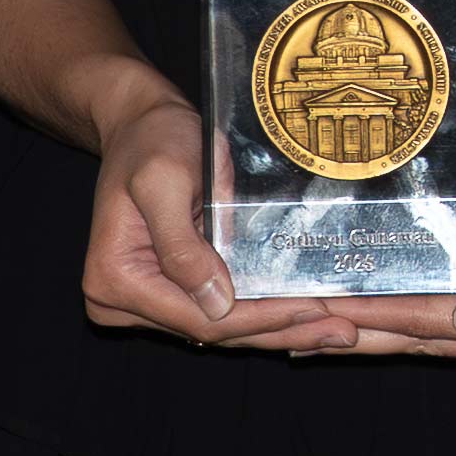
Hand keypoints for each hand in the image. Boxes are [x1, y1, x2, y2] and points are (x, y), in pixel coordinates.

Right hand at [78, 93, 356, 353]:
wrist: (140, 124)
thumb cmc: (152, 141)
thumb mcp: (164, 180)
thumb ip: (182, 244)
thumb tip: (216, 304)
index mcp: (113, 280)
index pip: (197, 317)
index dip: (258, 319)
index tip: (313, 310)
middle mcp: (120, 302)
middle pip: (211, 331)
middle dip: (279, 330)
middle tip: (341, 331)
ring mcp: (144, 302)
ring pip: (220, 329)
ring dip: (278, 330)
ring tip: (335, 330)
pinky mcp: (168, 293)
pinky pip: (218, 312)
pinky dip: (262, 315)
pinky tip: (307, 318)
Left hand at [326, 119, 455, 367]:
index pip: (442, 325)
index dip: (383, 317)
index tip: (330, 311)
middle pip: (433, 340)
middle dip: (368, 335)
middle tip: (304, 333)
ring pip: (434, 340)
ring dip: (379, 336)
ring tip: (320, 334)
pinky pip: (446, 327)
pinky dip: (405, 326)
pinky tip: (364, 324)